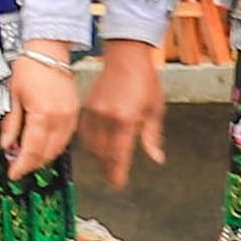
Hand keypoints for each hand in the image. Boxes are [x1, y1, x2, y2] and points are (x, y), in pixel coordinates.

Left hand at [3, 51, 81, 178]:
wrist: (48, 50)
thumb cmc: (29, 67)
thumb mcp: (12, 95)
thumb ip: (11, 123)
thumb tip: (6, 145)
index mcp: (43, 114)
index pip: (32, 150)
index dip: (22, 165)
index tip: (13, 173)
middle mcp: (60, 118)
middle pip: (47, 153)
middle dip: (32, 164)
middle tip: (19, 168)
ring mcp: (70, 116)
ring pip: (59, 148)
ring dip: (44, 157)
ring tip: (29, 159)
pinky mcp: (75, 112)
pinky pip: (67, 138)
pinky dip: (55, 146)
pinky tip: (44, 147)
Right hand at [77, 40, 164, 187]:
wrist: (126, 57)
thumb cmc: (144, 81)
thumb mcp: (155, 110)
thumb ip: (152, 137)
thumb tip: (156, 158)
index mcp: (126, 119)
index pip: (119, 154)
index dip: (118, 172)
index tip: (118, 184)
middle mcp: (107, 117)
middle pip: (103, 153)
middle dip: (107, 169)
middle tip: (112, 180)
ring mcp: (94, 111)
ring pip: (91, 144)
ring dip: (97, 158)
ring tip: (105, 167)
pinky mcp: (87, 106)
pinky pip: (85, 132)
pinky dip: (89, 143)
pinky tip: (95, 149)